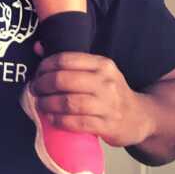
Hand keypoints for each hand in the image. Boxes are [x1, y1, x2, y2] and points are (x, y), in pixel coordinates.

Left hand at [27, 51, 153, 147]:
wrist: (139, 117)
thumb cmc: (111, 92)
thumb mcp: (97, 72)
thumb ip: (70, 62)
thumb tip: (37, 48)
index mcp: (102, 64)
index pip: (66, 59)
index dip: (46, 66)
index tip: (37, 73)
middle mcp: (106, 81)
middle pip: (64, 80)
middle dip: (43, 85)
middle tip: (34, 89)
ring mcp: (108, 104)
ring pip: (68, 102)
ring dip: (48, 104)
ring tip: (40, 104)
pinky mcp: (108, 125)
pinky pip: (77, 122)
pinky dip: (60, 120)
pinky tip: (52, 119)